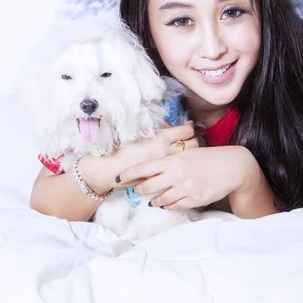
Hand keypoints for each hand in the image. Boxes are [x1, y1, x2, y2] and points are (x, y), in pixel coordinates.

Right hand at [78, 122, 198, 194]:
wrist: (109, 169)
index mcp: (159, 139)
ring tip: (186, 148)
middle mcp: (166, 153)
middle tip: (189, 137)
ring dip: (191, 151)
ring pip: (190, 156)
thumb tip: (170, 127)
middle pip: (193, 143)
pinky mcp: (162, 176)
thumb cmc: (120, 148)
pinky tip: (178, 161)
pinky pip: (180, 167)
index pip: (186, 130)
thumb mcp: (139, 133)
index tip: (188, 126)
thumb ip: (157, 131)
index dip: (189, 127)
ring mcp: (165, 166)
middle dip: (194, 138)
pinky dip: (182, 162)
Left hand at [116, 145, 259, 209]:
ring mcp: (185, 189)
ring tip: (151, 200)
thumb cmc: (210, 157)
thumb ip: (171, 159)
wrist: (232, 167)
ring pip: (160, 199)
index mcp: (174, 160)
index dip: (129, 173)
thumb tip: (154, 167)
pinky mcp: (194, 200)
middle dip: (139, 189)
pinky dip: (168, 205)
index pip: (144, 167)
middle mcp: (177, 175)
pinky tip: (166, 203)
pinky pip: (175, 206)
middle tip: (136, 189)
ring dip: (153, 200)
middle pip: (148, 186)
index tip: (118, 177)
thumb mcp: (188, 153)